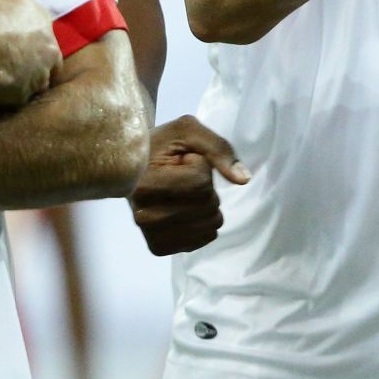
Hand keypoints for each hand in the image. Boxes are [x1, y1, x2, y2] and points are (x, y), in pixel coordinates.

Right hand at [0, 0, 61, 107]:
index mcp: (42, 19)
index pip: (40, 29)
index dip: (26, 36)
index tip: (12, 42)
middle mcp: (49, 46)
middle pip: (45, 56)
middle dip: (33, 61)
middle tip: (10, 65)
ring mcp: (41, 73)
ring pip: (36, 80)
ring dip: (24, 82)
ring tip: (1, 82)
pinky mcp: (26, 94)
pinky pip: (17, 98)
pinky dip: (6, 98)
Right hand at [129, 115, 250, 255]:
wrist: (135, 166)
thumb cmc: (162, 145)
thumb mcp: (188, 130)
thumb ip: (218, 149)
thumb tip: (243, 179)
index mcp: (143, 185)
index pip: (200, 183)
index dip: (201, 164)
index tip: (182, 159)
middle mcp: (142, 215)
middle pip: (207, 206)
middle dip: (207, 187)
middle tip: (183, 176)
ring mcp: (150, 235)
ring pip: (209, 225)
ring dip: (207, 204)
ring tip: (183, 191)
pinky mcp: (160, 247)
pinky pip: (204, 239)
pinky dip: (205, 222)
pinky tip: (186, 209)